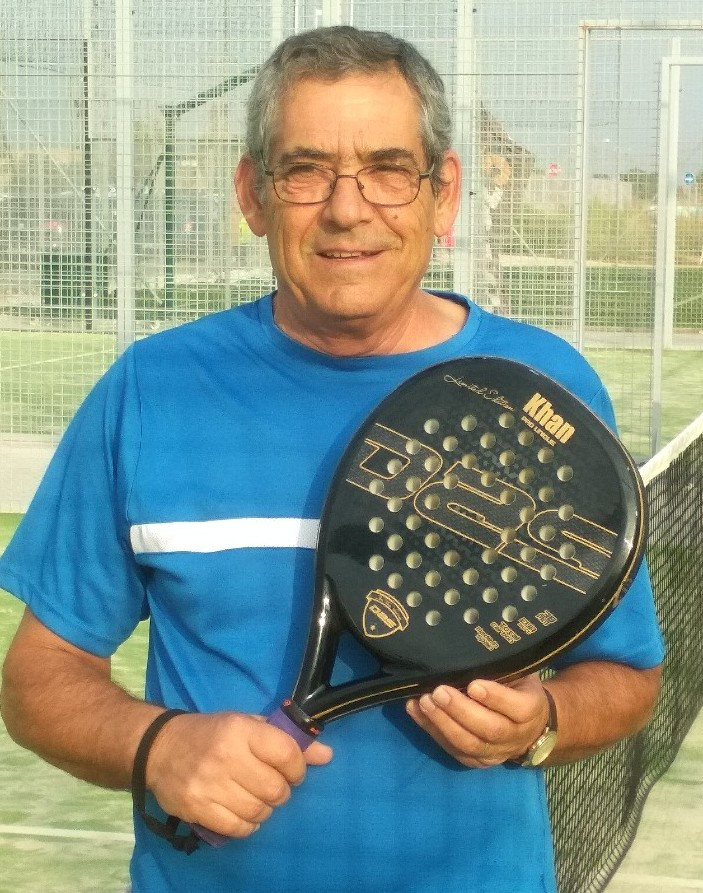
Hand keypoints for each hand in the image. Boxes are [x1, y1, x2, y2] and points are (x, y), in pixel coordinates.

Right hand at [145, 711, 332, 837]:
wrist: (160, 747)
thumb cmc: (212, 733)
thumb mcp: (248, 726)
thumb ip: (286, 741)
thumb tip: (327, 756)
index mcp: (241, 730)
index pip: (287, 754)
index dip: (298, 767)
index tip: (292, 771)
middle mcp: (227, 756)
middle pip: (275, 789)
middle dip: (280, 792)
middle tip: (270, 786)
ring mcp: (210, 784)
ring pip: (258, 811)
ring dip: (263, 809)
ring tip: (253, 797)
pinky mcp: (197, 808)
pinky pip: (237, 828)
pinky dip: (246, 825)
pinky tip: (240, 811)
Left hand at [405, 674, 549, 767]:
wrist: (529, 726)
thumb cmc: (519, 688)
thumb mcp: (520, 674)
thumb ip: (502, 669)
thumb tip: (469, 650)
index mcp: (531, 710)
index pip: (518, 708)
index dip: (495, 697)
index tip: (473, 684)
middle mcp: (515, 737)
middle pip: (489, 729)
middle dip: (460, 711)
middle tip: (438, 692)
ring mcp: (495, 753)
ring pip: (468, 744)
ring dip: (442, 723)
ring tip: (423, 702)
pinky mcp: (475, 761)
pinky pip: (452, 750)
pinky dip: (431, 730)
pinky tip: (415, 711)